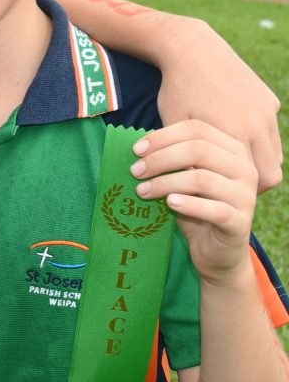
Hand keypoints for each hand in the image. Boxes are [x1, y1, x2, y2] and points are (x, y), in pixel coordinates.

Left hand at [132, 120, 258, 282]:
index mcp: (233, 151)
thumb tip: (138, 146)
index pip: (198, 130)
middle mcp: (244, 169)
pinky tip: (169, 203)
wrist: (217, 251)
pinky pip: (214, 209)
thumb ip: (172, 160)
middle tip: (135, 171)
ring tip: (142, 191)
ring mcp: (245, 196)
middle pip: (198, 150)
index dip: (163, 137)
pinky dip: (189, 204)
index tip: (136, 150)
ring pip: (202, 179)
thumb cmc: (195, 209)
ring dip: (165, 183)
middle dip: (160, 159)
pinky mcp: (240, 222)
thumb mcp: (183, 180)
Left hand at [153, 21, 281, 192]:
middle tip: (229, 188)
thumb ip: (187, 156)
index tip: (223, 196)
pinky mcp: (268, 99)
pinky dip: (258, 145)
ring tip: (231, 169)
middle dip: (253, 185)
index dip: (240, 192)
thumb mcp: (174, 125)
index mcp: (233, 132)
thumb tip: (191, 187)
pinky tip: (235, 143)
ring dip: (256, 165)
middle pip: (270, 173)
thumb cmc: (175, 90)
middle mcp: (256, 123)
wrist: (192, 48)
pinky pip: (271, 134)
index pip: (253, 181)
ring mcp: (266, 111)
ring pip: (273, 155)